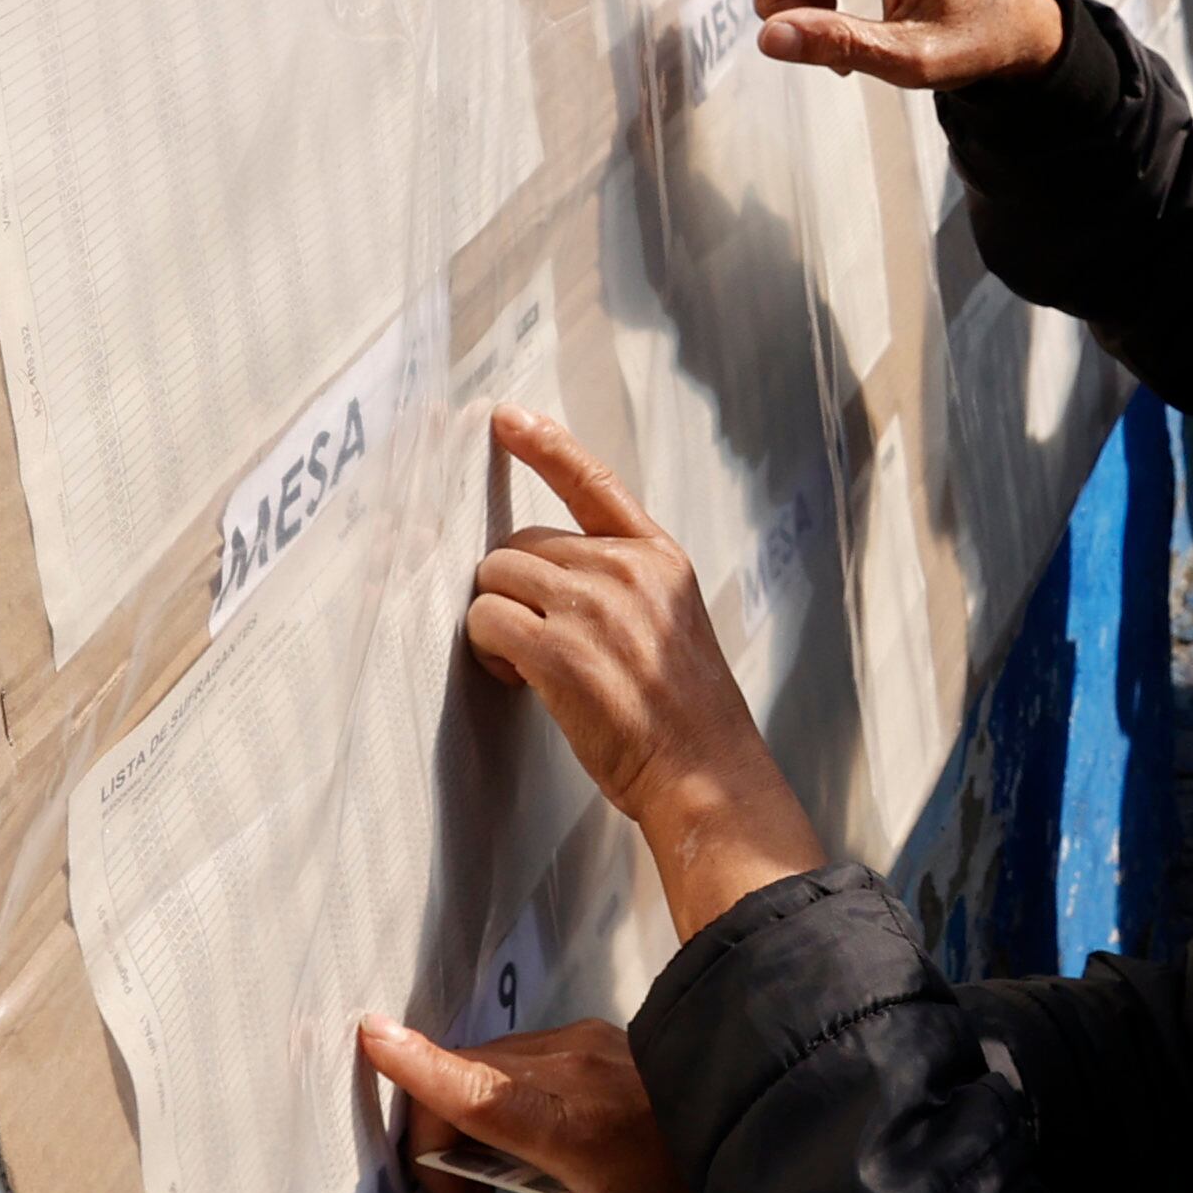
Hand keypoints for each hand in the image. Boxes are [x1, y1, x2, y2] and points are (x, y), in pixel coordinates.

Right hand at [355, 1016, 701, 1192]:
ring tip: (503, 1176)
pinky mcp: (588, 1033)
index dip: (418, 1066)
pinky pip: (516, 1055)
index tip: (370, 1038)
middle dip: (438, 1140)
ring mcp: (577, 1041)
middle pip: (460, 1083)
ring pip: (485, 1065)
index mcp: (565, 1123)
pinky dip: (498, 1091)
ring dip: (467, 1116)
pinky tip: (530, 1139)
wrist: (759, 1112)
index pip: (476, 1088)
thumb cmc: (691, 1185)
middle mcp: (564, 1068)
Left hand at [467, 408, 824, 930]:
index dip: (544, 446)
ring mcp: (593, 606)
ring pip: (496, 577)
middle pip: (523, 542)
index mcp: (660, 558)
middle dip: (516, 589)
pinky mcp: (560, 649)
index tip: (505, 419)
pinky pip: (485, 621)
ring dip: (497, 619)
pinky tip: (520, 680)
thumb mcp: (672, 624)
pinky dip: (488, 650)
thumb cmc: (686, 716)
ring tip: (530, 665)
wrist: (706, 773)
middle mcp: (627, 570)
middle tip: (538, 642)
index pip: (594, 483)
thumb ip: (621, 586)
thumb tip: (546, 574)